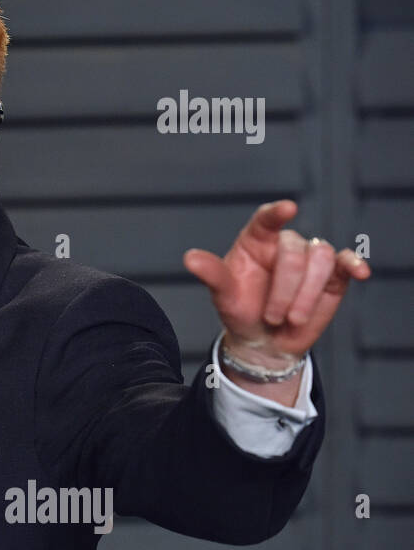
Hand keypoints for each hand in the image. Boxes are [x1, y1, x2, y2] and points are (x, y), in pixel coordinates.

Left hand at [182, 200, 370, 367]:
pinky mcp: (333, 274)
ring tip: (291, 319)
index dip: (276, 213)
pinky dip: (355, 264)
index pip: (266, 219)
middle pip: (294, 250)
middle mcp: (284, 245)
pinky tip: (360, 272)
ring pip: (320, 258)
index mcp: (256, 240)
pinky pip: (347, 262)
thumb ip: (211, 274)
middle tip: (272, 316)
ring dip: (307, 293)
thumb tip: (190, 258)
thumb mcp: (222, 295)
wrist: (264, 340)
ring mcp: (310, 258)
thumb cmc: (241, 310)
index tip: (286, 209)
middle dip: (285, 289)